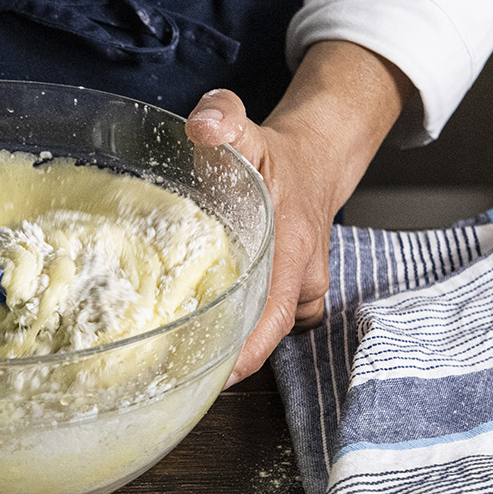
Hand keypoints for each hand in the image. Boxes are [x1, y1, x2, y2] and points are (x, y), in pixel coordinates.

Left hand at [185, 41, 412, 385]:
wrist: (317, 162)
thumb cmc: (275, 155)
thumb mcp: (246, 128)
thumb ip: (223, 117)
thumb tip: (205, 126)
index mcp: (292, 246)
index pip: (271, 315)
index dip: (244, 352)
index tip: (211, 376)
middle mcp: (302, 278)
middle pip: (266, 335)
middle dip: (227, 361)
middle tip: (175, 375)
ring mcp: (302, 291)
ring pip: (267, 332)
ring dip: (232, 346)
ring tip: (180, 361)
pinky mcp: (293, 297)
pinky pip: (268, 324)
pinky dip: (241, 332)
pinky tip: (203, 334)